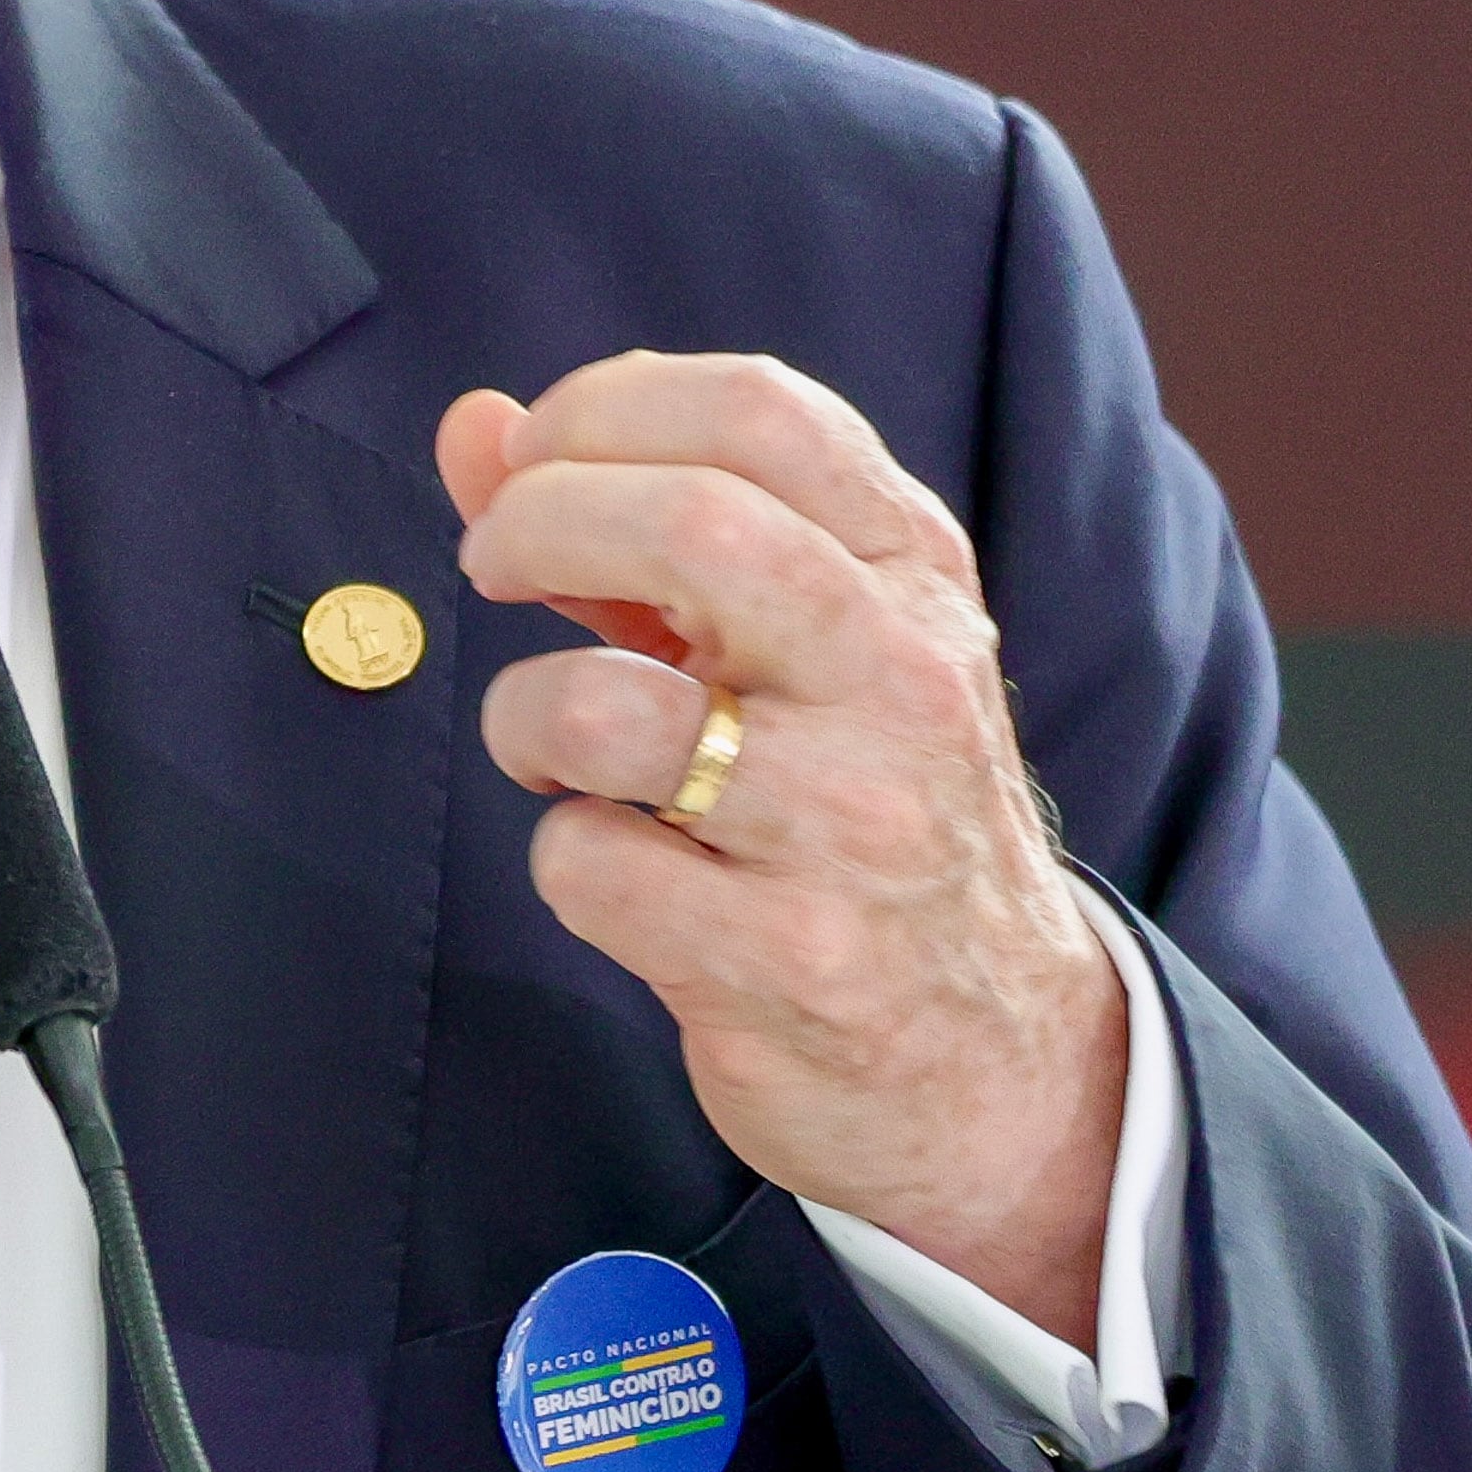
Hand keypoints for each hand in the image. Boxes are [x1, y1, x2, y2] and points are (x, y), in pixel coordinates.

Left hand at [442, 352, 1123, 1342]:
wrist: (1000, 1062)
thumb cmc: (863, 813)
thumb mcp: (793, 645)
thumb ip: (629, 526)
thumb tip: (471, 425)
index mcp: (914, 574)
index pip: (759, 411)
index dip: (602, 409)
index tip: (527, 463)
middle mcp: (903, 678)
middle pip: (691, 522)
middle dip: (535, 521)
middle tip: (490, 565)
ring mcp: (855, 824)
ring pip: (604, 709)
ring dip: (523, 715)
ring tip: (557, 752)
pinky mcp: (792, 960)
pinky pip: (589, 866)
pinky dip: (568, 861)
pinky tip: (627, 876)